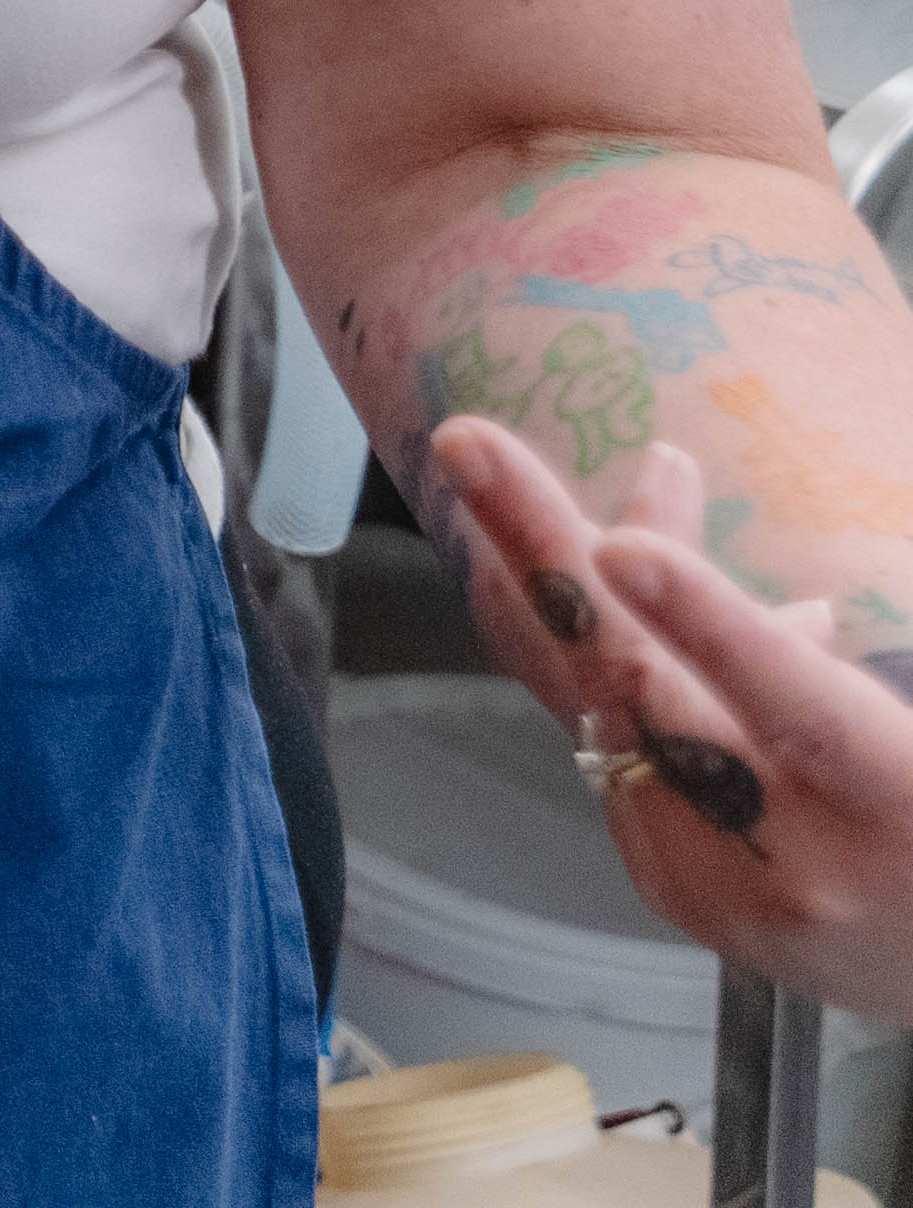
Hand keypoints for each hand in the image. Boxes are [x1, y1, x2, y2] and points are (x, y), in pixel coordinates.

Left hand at [433, 415, 912, 1015]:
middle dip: (553, 564)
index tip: (622, 547)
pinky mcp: (679, 892)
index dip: (709, 624)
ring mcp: (727, 889)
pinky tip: (589, 578)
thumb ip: (808, 642)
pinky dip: (594, 653)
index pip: (800, 711)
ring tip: (499, 467)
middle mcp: (806, 863)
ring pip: (611, 709)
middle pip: (655, 695)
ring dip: (561, 584)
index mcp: (905, 808)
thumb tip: (673, 491)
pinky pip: (615, 746)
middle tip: (470, 448)